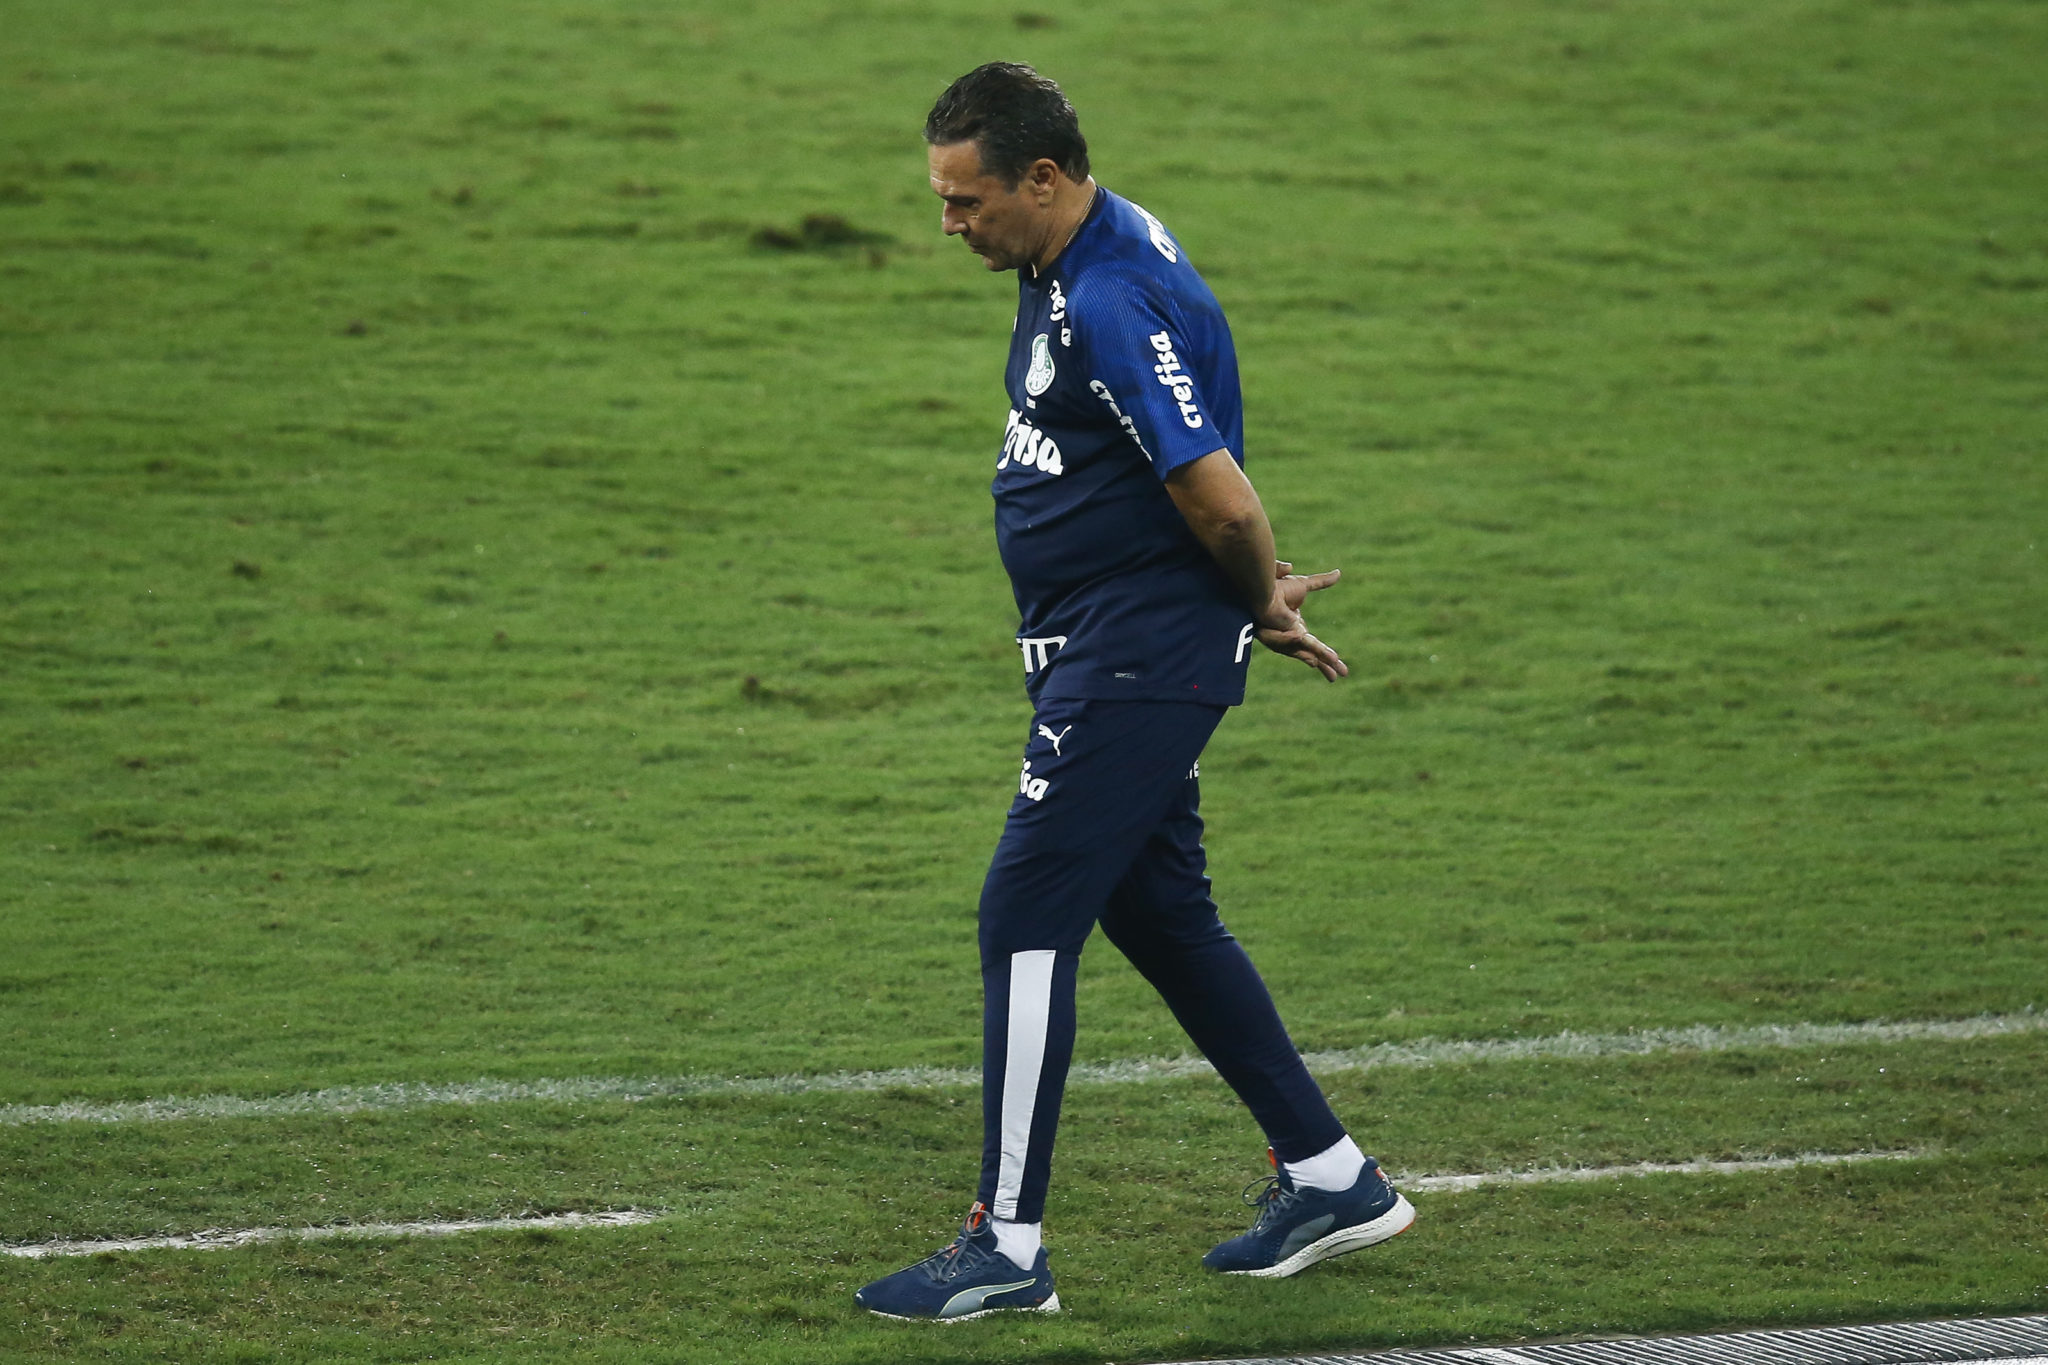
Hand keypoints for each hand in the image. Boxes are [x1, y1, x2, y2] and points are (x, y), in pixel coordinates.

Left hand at [1255, 561, 1346, 680]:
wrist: (1264, 588)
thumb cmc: (1276, 586)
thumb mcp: (1304, 584)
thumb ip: (1321, 582)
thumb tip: (1338, 573)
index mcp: (1295, 625)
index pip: (1311, 643)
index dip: (1323, 652)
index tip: (1335, 659)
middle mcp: (1293, 634)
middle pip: (1313, 653)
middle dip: (1327, 665)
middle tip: (1342, 674)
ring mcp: (1291, 636)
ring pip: (1312, 654)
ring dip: (1325, 664)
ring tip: (1338, 675)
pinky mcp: (1291, 634)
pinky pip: (1306, 645)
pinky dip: (1316, 653)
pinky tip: (1324, 661)